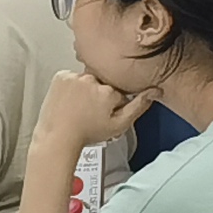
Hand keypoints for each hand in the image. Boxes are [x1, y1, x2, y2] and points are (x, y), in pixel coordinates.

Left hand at [34, 69, 156, 163]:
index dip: (113, 104)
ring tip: (79, 107)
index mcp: (109, 91)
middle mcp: (92, 80)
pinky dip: (71, 86)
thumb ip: (139, 106)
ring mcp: (74, 77)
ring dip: (86, 89)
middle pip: (104, 83)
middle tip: (90, 111)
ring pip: (88, 79)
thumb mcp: (119, 125)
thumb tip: (155, 91)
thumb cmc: (86, 133)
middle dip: (100, 95)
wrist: (57, 136)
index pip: (119, 92)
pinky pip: (72, 77)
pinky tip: (69, 100)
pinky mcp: (60, 75)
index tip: (104, 113)